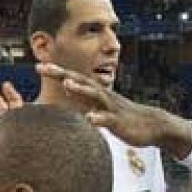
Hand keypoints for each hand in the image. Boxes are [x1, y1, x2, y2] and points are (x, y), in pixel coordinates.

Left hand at [35, 62, 191, 153]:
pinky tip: (90, 119)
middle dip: (61, 73)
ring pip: (94, 95)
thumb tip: (66, 94)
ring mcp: (111, 107)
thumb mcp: (100, 107)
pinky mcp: (119, 121)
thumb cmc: (123, 117)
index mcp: (95, 93)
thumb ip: (83, 100)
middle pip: (80, 80)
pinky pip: (108, 119)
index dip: (57, 73)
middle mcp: (102, 95)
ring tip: (66, 84)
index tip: (39, 66)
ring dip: (80, 89)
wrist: (152, 124)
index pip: (73, 79)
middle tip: (42, 67)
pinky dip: (99, 118)